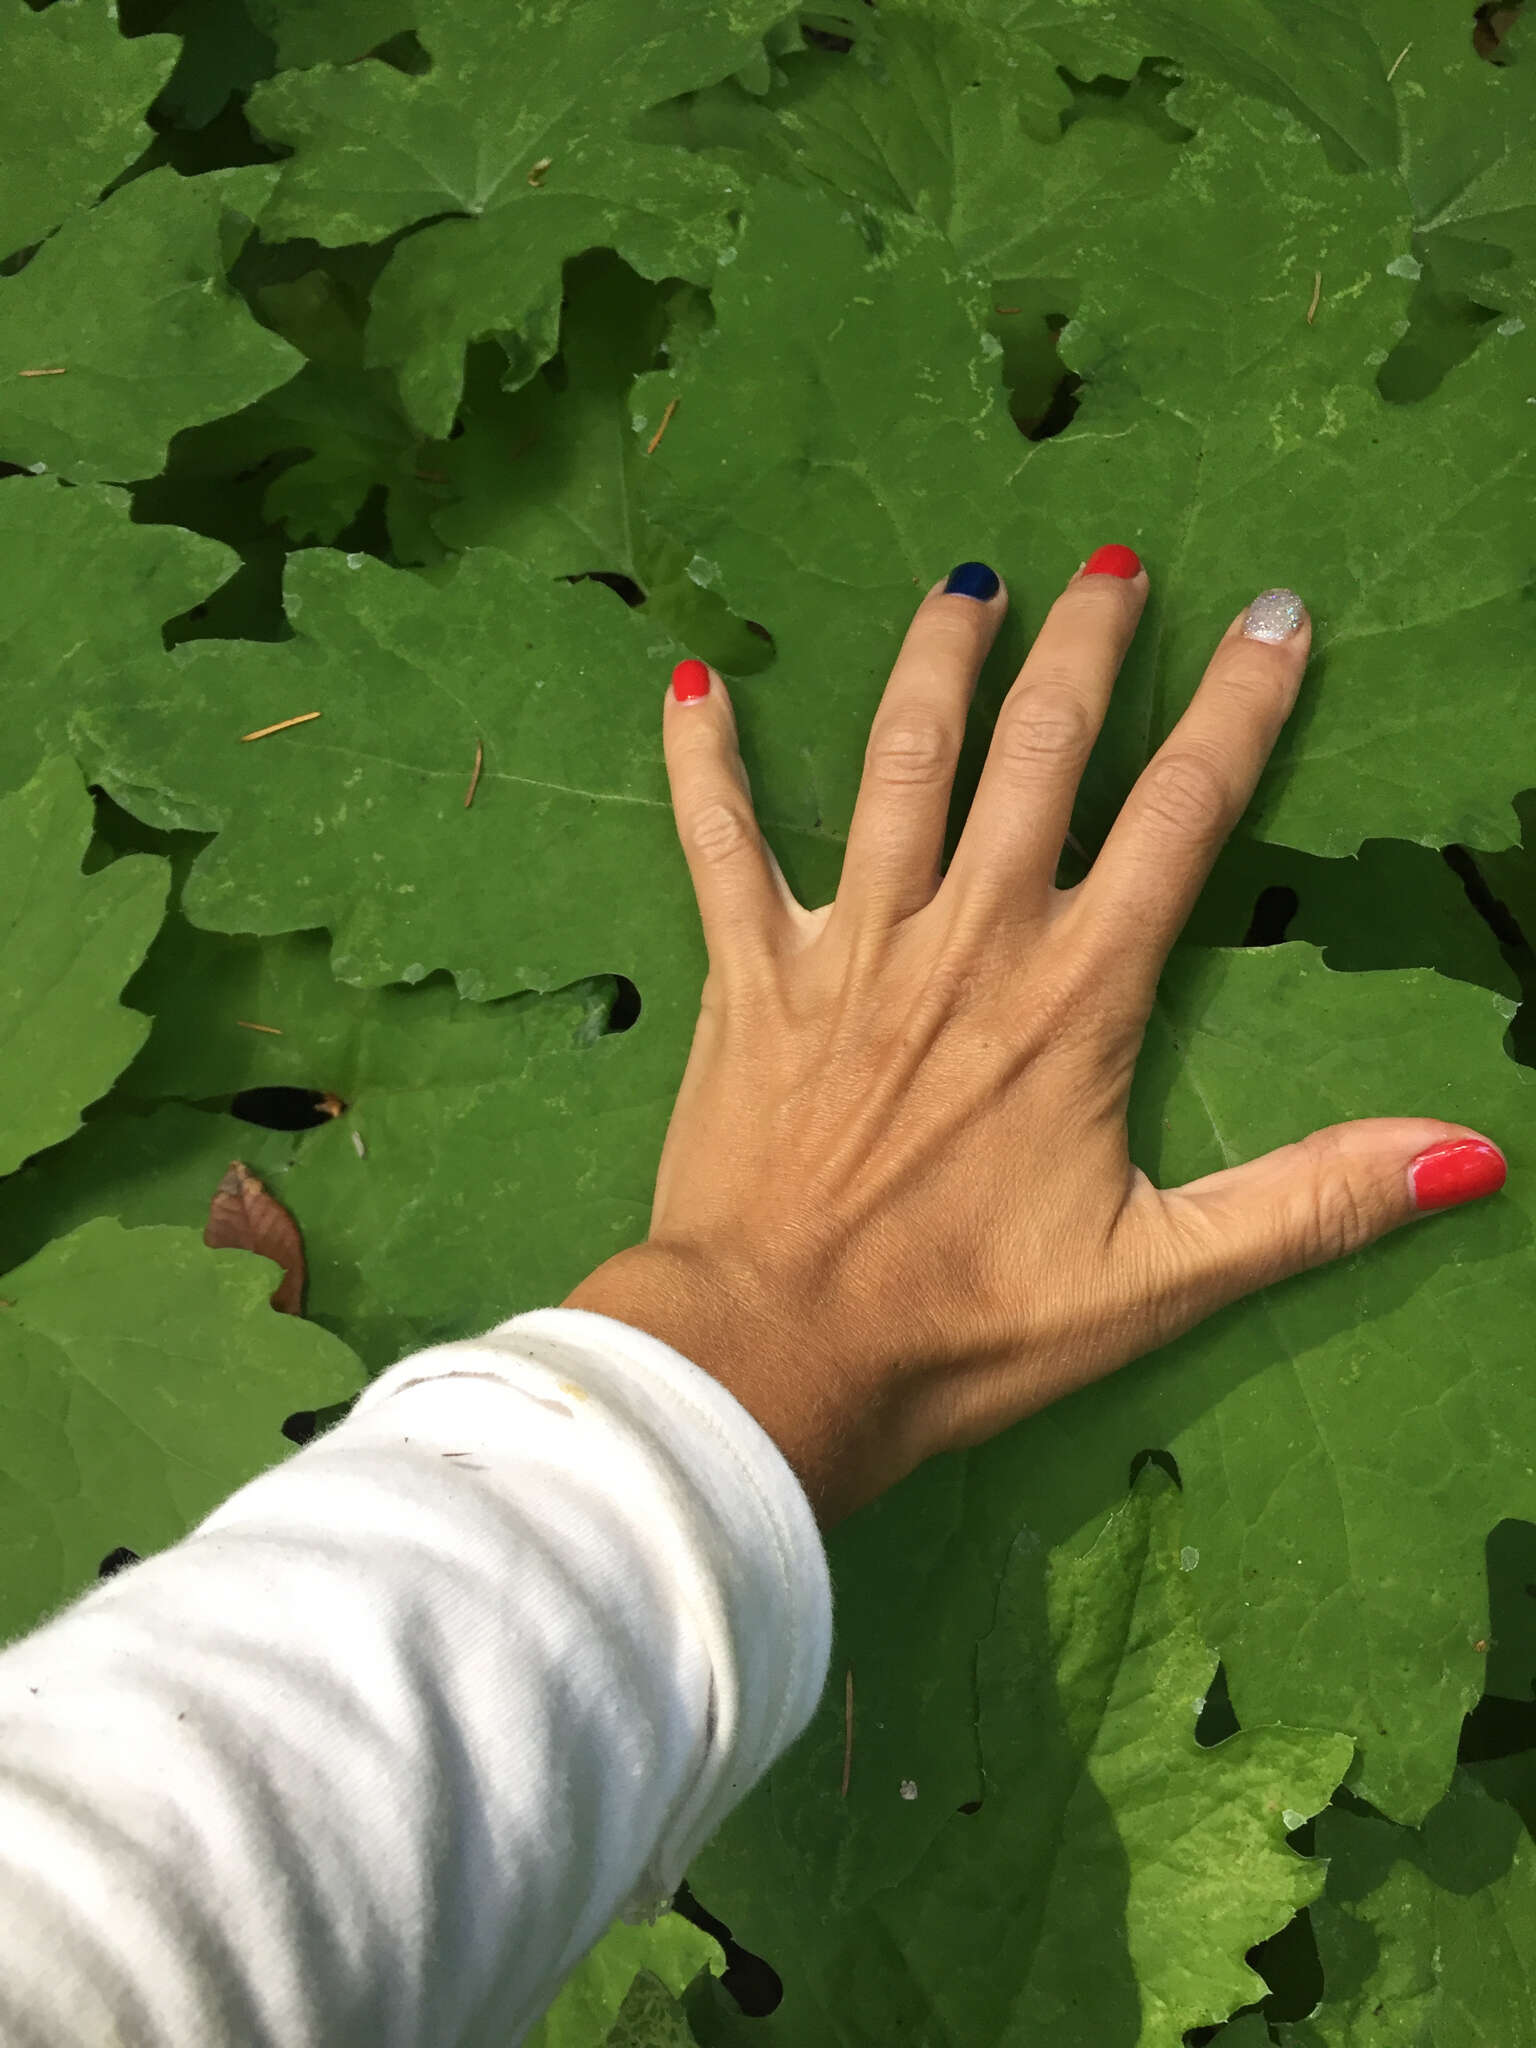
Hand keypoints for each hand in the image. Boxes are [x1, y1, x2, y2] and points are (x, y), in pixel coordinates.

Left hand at [565, 555, 1505, 1523]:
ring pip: (899, 763)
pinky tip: (695, 684)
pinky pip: (720, 845)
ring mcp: (851, 947)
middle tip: (1116, 565)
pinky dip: (706, 763)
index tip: (1273, 618)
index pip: (1183, 816)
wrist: (776, 1357)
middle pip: (1040, 751)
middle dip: (1086, 647)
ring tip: (971, 584)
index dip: (1238, 709)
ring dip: (937, 663)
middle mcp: (969, 939)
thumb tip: (1473, 1154)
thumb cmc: (964, 1326)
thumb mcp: (1163, 1277)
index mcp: (1075, 997)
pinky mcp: (751, 976)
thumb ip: (1312, 1201)